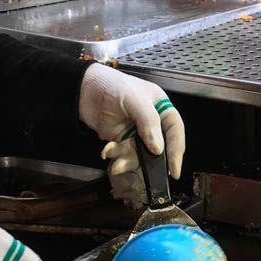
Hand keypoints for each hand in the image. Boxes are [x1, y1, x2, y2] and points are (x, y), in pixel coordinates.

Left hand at [79, 63, 184, 200]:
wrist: (84, 89)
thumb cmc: (112, 86)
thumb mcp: (134, 99)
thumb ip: (148, 122)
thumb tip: (158, 149)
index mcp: (161, 108)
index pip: (175, 131)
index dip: (176, 150)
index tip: (174, 170)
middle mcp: (152, 123)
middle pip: (160, 148)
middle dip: (152, 162)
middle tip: (150, 175)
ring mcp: (137, 134)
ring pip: (141, 155)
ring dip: (128, 161)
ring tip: (117, 164)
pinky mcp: (123, 141)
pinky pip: (125, 155)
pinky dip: (117, 158)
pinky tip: (107, 153)